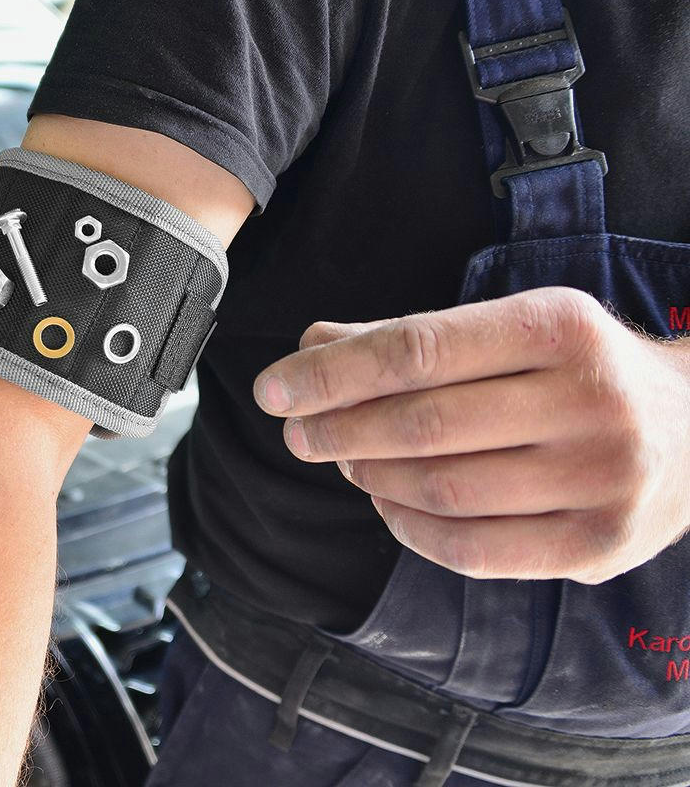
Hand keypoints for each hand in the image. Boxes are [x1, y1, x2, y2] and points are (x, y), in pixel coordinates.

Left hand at [252, 286, 689, 583]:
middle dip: (339, 429)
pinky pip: (474, 550)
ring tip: (341, 459)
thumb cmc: (576, 366)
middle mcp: (588, 400)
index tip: (274, 389)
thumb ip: (408, 336)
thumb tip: (311, 343)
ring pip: (443, 489)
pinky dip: (410, 527)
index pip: (416, 348)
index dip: (332, 372)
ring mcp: (602, 479)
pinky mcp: (600, 546)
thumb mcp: (506, 327)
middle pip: (424, 423)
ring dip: (370, 476)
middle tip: (295, 433)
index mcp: (557, 326)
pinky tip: (385, 503)